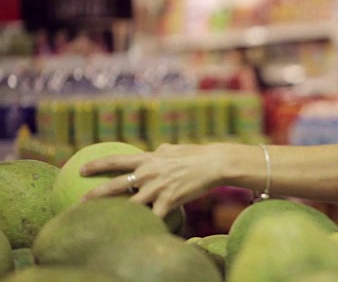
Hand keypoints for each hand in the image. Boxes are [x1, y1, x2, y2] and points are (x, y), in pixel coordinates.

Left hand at [81, 143, 218, 217]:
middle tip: (79, 202)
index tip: (80, 170)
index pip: (115, 160)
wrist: (214, 163)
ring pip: (130, 204)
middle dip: (95, 194)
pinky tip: (141, 233)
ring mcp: (158, 188)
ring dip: (116, 213)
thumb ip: (160, 152)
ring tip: (103, 222)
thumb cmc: (195, 154)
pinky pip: (154, 217)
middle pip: (115, 185)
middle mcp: (149, 173)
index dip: (96, 165)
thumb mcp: (172, 148)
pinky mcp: (169, 200)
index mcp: (148, 159)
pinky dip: (148, 225)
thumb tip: (155, 151)